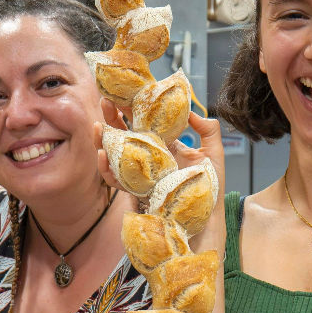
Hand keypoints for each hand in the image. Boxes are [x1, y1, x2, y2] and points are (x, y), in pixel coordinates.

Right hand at [92, 103, 225, 253]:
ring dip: (102, 140)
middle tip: (104, 100)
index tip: (124, 92)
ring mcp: (140, 175)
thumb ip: (207, 129)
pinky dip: (106, 168)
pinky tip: (101, 155)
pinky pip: (116, 180)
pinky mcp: (136, 192)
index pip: (144, 122)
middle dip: (112, 118)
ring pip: (115, 154)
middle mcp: (149, 158)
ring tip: (97, 125)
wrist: (207, 221)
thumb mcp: (214, 154)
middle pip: (125, 134)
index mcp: (165, 145)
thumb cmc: (210, 189)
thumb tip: (190, 109)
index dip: (132, 107)